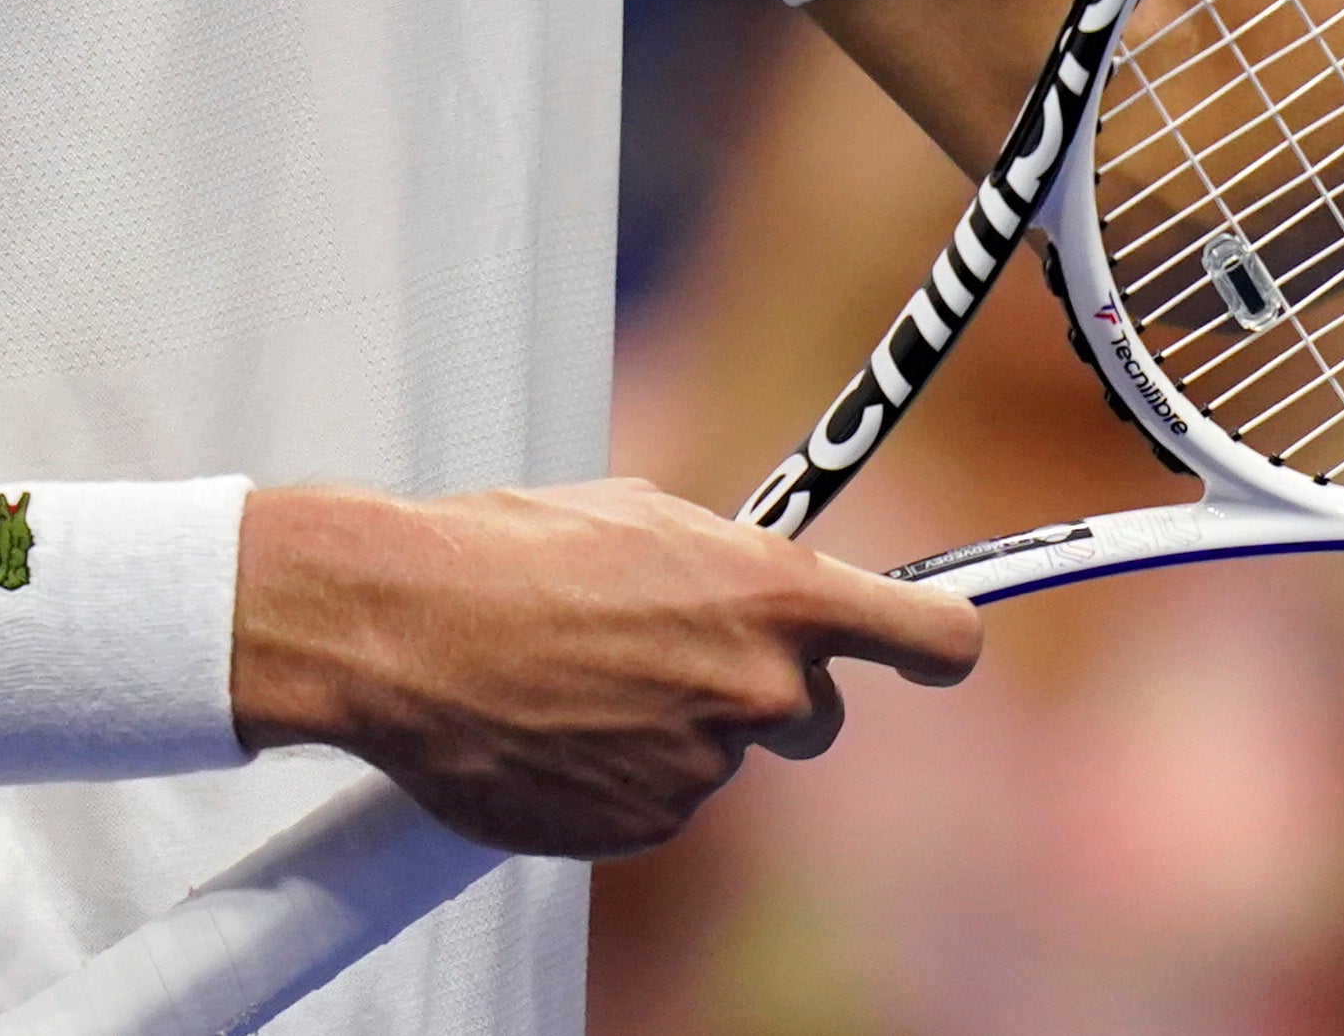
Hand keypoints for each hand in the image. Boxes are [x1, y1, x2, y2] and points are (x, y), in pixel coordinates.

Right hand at [228, 479, 979, 857]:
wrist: (401, 628)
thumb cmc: (512, 548)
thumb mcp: (646, 515)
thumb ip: (731, 563)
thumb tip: (759, 584)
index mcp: (778, 598)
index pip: (937, 638)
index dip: (942, 642)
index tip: (938, 644)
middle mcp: (761, 692)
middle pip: (820, 718)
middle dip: (771, 693)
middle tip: (682, 654)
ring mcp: (703, 770)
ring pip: (723, 756)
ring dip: (675, 726)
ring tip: (578, 675)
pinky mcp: (640, 829)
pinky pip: (657, 802)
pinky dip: (620, 774)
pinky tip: (555, 725)